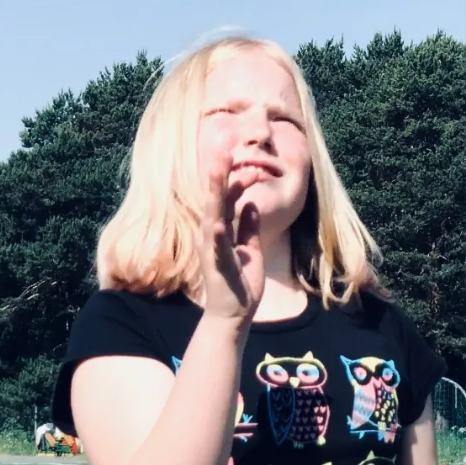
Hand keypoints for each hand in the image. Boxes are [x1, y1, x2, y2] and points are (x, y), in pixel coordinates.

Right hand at [199, 149, 263, 320]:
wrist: (233, 315)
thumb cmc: (240, 283)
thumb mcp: (250, 249)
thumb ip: (249, 227)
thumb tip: (252, 204)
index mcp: (222, 231)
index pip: (227, 199)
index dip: (238, 180)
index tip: (252, 164)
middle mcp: (212, 236)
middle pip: (215, 200)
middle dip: (218, 174)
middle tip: (222, 148)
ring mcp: (213, 250)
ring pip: (213, 216)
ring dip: (214, 193)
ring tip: (215, 170)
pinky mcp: (218, 267)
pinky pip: (218, 248)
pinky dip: (218, 234)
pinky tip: (219, 221)